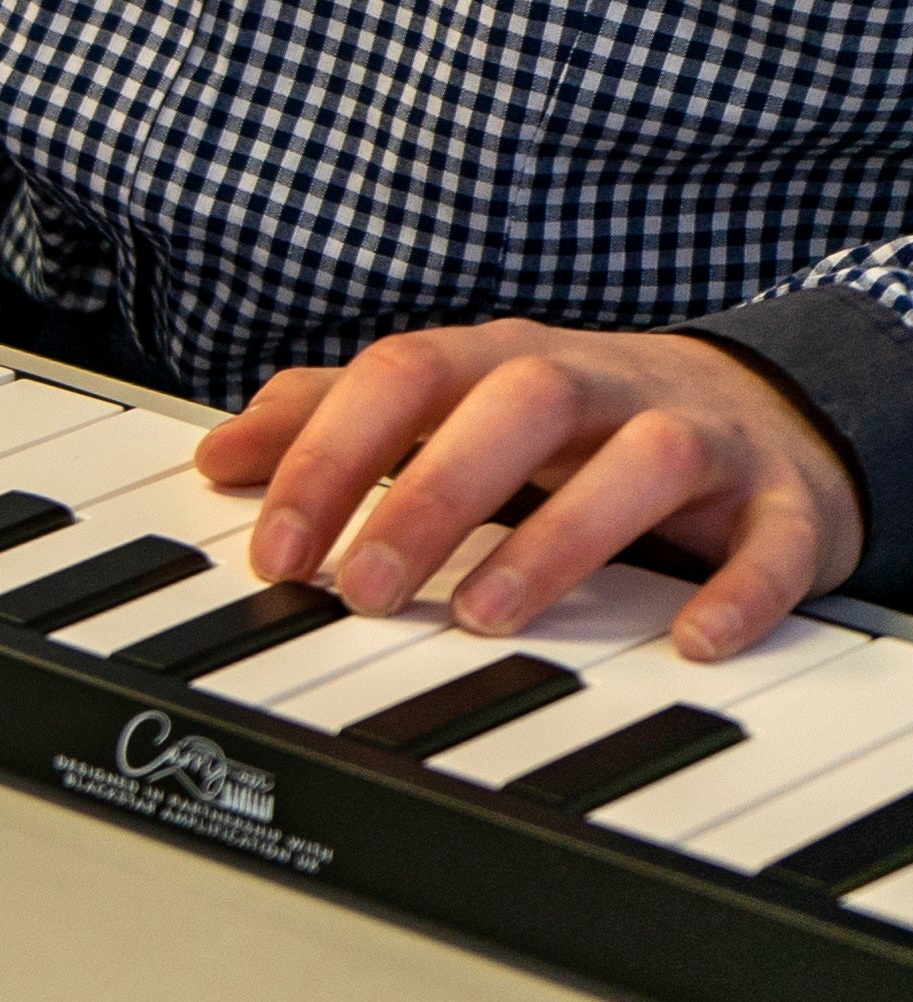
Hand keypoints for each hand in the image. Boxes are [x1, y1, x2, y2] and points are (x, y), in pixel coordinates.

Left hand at [196, 323, 862, 659]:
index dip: (330, 457)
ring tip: (483, 616)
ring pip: (642, 458)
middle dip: (429, 495)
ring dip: (559, 539)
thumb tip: (218, 459)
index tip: (274, 549)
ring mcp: (698, 435)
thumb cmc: (572, 423)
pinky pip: (773, 541)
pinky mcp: (784, 502)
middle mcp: (597, 383)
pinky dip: (737, 591)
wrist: (758, 412)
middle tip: (361, 589)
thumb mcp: (449, 405)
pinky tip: (689, 641)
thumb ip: (331, 422)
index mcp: (501, 360)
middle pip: (514, 405)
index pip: (401, 376)